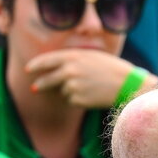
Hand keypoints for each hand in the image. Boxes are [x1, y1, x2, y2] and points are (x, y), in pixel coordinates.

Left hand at [25, 49, 150, 108]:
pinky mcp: (77, 99)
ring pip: (63, 91)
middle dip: (41, 84)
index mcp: (72, 56)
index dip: (36, 65)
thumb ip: (74, 59)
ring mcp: (72, 85)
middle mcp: (69, 70)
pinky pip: (72, 101)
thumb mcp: (93, 56)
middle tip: (35, 88)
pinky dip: (79, 100)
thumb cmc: (114, 69)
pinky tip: (92, 96)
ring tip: (90, 88)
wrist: (128, 84)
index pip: (46, 60)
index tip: (29, 70)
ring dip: (71, 91)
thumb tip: (59, 69)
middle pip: (47, 79)